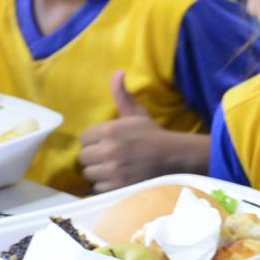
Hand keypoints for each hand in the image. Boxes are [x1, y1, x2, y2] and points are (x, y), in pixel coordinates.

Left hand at [78, 72, 189, 190]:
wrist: (175, 158)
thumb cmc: (153, 135)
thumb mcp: (136, 114)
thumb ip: (122, 95)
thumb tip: (118, 72)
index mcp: (110, 130)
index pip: (84, 138)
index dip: (94, 141)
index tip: (106, 143)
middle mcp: (109, 150)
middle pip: (84, 157)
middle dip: (94, 158)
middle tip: (109, 158)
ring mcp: (114, 170)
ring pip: (90, 173)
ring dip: (98, 173)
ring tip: (112, 169)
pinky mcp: (118, 186)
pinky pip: (98, 187)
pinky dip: (106, 185)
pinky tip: (117, 179)